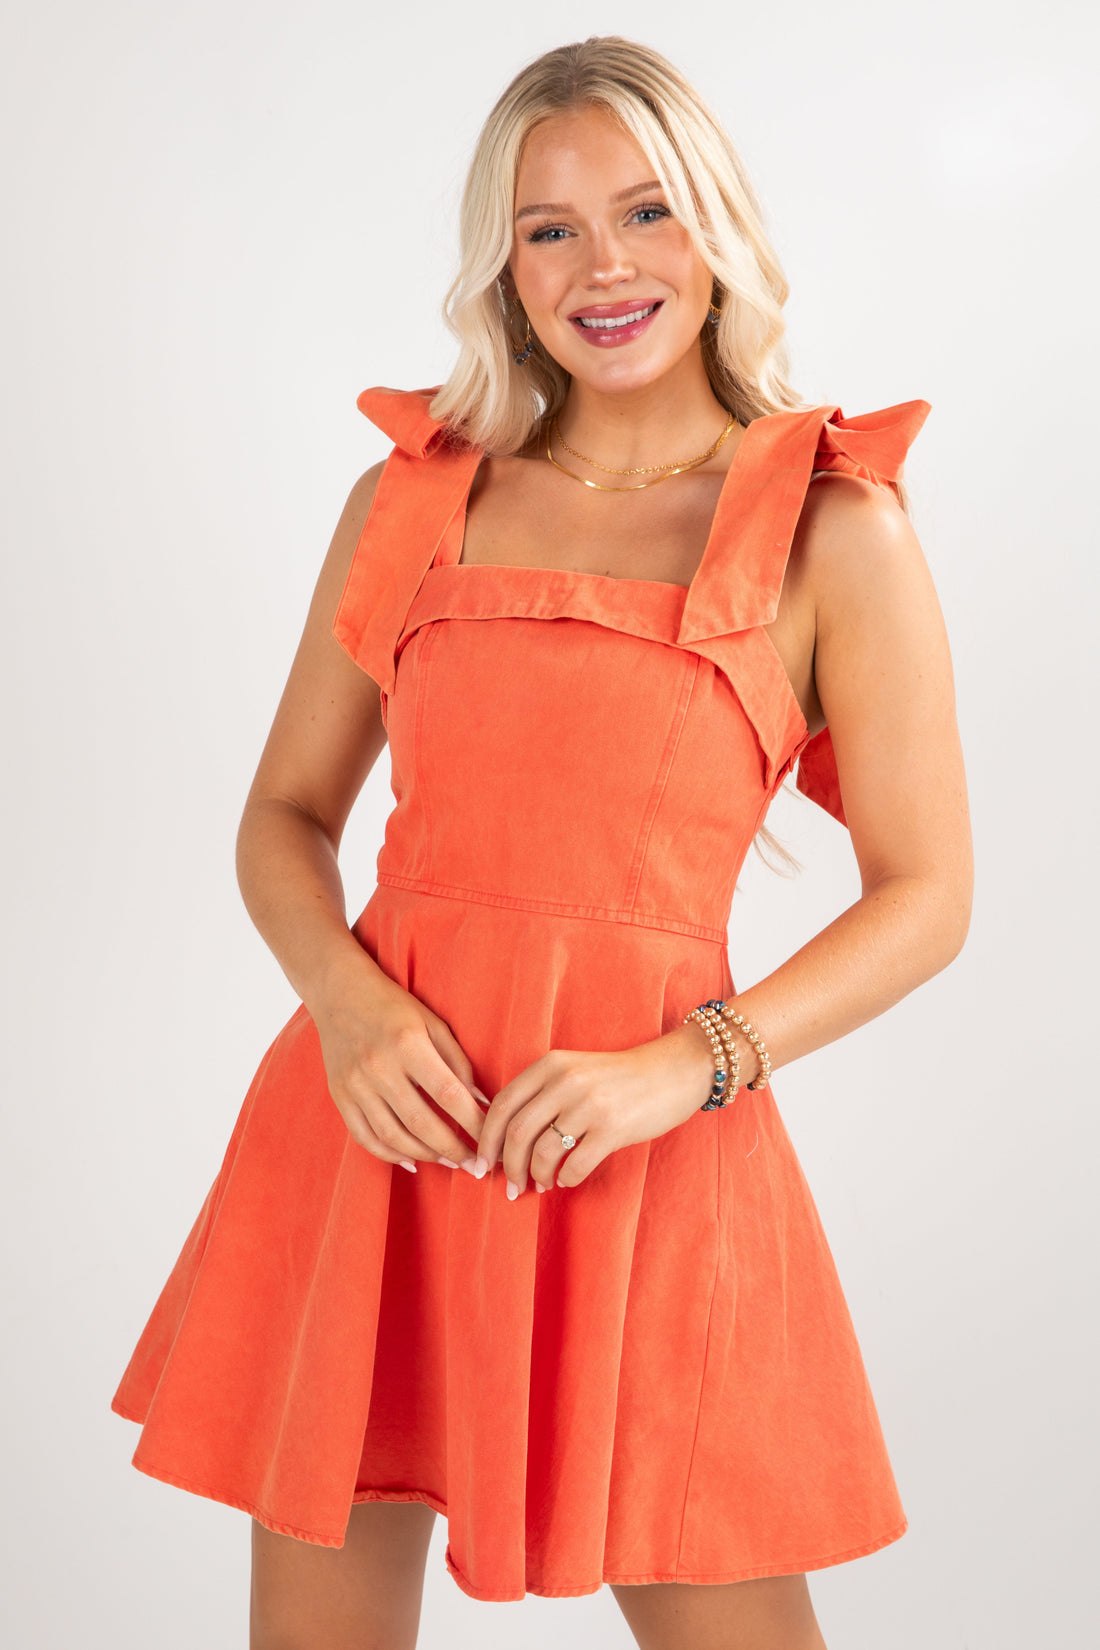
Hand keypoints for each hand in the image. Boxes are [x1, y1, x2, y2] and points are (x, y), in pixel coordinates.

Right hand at [310, 968, 488, 1174]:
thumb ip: (458, 1062)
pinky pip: (365, 1137)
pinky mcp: (339, 1095)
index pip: (448, 1094)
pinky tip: (412, 1161)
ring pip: (393, 1136)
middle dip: (453, 1150)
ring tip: (449, 1162)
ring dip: (425, 1156)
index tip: (491, 1141)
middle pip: (421, 1122)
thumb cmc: (394, 1006)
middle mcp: (378, 1066)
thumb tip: (481, 1103)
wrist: (339, 992)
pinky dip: (389, 1155)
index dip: (473, 1123)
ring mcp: (355, 1084)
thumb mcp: (433, 1023)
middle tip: (475, 1166)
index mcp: (407, 1043)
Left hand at [475, 1023, 722, 1197]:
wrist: (672, 1072)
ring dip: (536, 1176)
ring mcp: (589, 1104)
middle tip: (510, 1186)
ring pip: (542, 1153)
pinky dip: (566, 1179)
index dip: (487, 1140)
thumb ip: (541, 1093)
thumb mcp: (574, 1071)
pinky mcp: (613, 1128)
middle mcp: (565, 1081)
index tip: (484, 1164)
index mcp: (550, 1065)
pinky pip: (574, 1165)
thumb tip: (504, 1138)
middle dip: (507, 1167)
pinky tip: (567, 1179)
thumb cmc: (618, 1078)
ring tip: (542, 1184)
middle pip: (516, 1133)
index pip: (501, 1105)